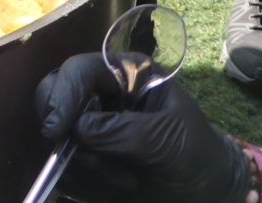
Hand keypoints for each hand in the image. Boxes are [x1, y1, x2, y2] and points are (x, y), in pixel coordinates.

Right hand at [32, 54, 252, 202]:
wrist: (208, 192)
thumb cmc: (197, 155)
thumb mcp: (167, 139)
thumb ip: (123, 131)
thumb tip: (77, 129)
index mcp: (125, 75)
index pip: (78, 71)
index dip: (64, 96)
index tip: (58, 131)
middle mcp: (102, 95)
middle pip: (53, 98)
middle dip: (69, 134)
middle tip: (91, 160)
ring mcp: (92, 127)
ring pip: (58, 139)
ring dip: (85, 167)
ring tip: (126, 181)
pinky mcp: (89, 157)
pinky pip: (66, 167)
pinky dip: (83, 183)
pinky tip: (117, 188)